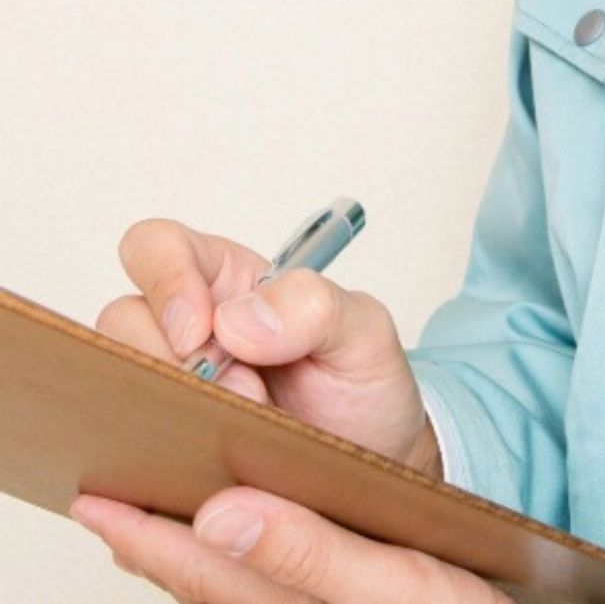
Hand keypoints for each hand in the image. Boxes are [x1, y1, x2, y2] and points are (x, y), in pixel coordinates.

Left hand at [69, 487, 512, 602]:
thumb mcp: (393, 579)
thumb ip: (307, 553)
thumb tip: (220, 516)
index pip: (208, 577)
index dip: (150, 541)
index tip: (104, 502)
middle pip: (202, 582)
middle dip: (149, 543)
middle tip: (100, 501)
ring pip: (220, 584)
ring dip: (176, 548)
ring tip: (139, 510)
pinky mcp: (314, 600)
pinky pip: (250, 584)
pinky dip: (219, 555)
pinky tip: (216, 529)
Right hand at [96, 218, 440, 473]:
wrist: (376, 461)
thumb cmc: (364, 387)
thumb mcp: (365, 334)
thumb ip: (316, 306)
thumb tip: (236, 319)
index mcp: (230, 281)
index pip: (159, 248)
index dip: (165, 282)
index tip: (200, 334)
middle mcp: (190, 329)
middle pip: (123, 320)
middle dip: (176, 362)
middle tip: (244, 393)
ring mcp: (172, 387)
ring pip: (120, 383)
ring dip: (172, 410)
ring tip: (240, 428)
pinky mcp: (166, 442)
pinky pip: (128, 444)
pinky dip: (157, 454)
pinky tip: (208, 463)